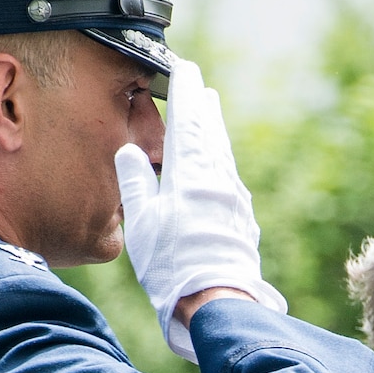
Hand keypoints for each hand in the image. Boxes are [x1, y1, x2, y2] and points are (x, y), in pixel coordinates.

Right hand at [114, 57, 286, 360]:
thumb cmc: (173, 264)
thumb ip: (135, 180)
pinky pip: (231, 180)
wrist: (217, 303)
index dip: (185, 92)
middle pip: (212, 134)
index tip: (184, 69)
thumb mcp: (142, 220)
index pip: (188, 119)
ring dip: (216, 134)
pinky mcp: (243, 221)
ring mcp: (236, 200)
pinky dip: (222, 164)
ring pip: (224, 156)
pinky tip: (222, 171)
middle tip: (201, 90)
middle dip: (204, 109)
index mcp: (191, 172)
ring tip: (212, 120)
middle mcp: (219, 180)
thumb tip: (130, 151)